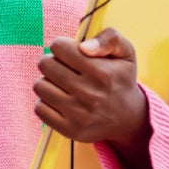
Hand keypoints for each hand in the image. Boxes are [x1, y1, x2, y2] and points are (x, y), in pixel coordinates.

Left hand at [33, 28, 149, 147]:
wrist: (128, 118)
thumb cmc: (121, 79)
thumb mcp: (126, 52)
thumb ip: (110, 38)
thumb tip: (83, 46)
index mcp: (102, 72)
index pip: (59, 47)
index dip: (62, 45)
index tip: (69, 52)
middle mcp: (90, 94)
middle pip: (46, 64)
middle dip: (51, 61)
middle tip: (63, 67)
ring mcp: (79, 114)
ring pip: (40, 86)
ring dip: (47, 81)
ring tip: (61, 83)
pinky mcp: (70, 130)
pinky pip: (40, 109)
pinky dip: (45, 101)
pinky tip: (59, 99)